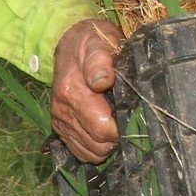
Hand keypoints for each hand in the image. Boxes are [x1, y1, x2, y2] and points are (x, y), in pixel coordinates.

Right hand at [52, 18, 124, 162]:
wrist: (68, 43)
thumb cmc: (90, 43)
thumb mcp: (98, 42)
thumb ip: (100, 60)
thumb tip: (103, 80)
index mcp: (72, 92)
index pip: (102, 129)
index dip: (123, 128)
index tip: (134, 116)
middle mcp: (62, 111)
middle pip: (98, 145)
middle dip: (117, 137)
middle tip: (130, 120)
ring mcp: (61, 121)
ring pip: (91, 153)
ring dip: (108, 144)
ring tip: (118, 124)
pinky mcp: (61, 128)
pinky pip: (81, 152)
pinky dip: (96, 147)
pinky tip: (105, 131)